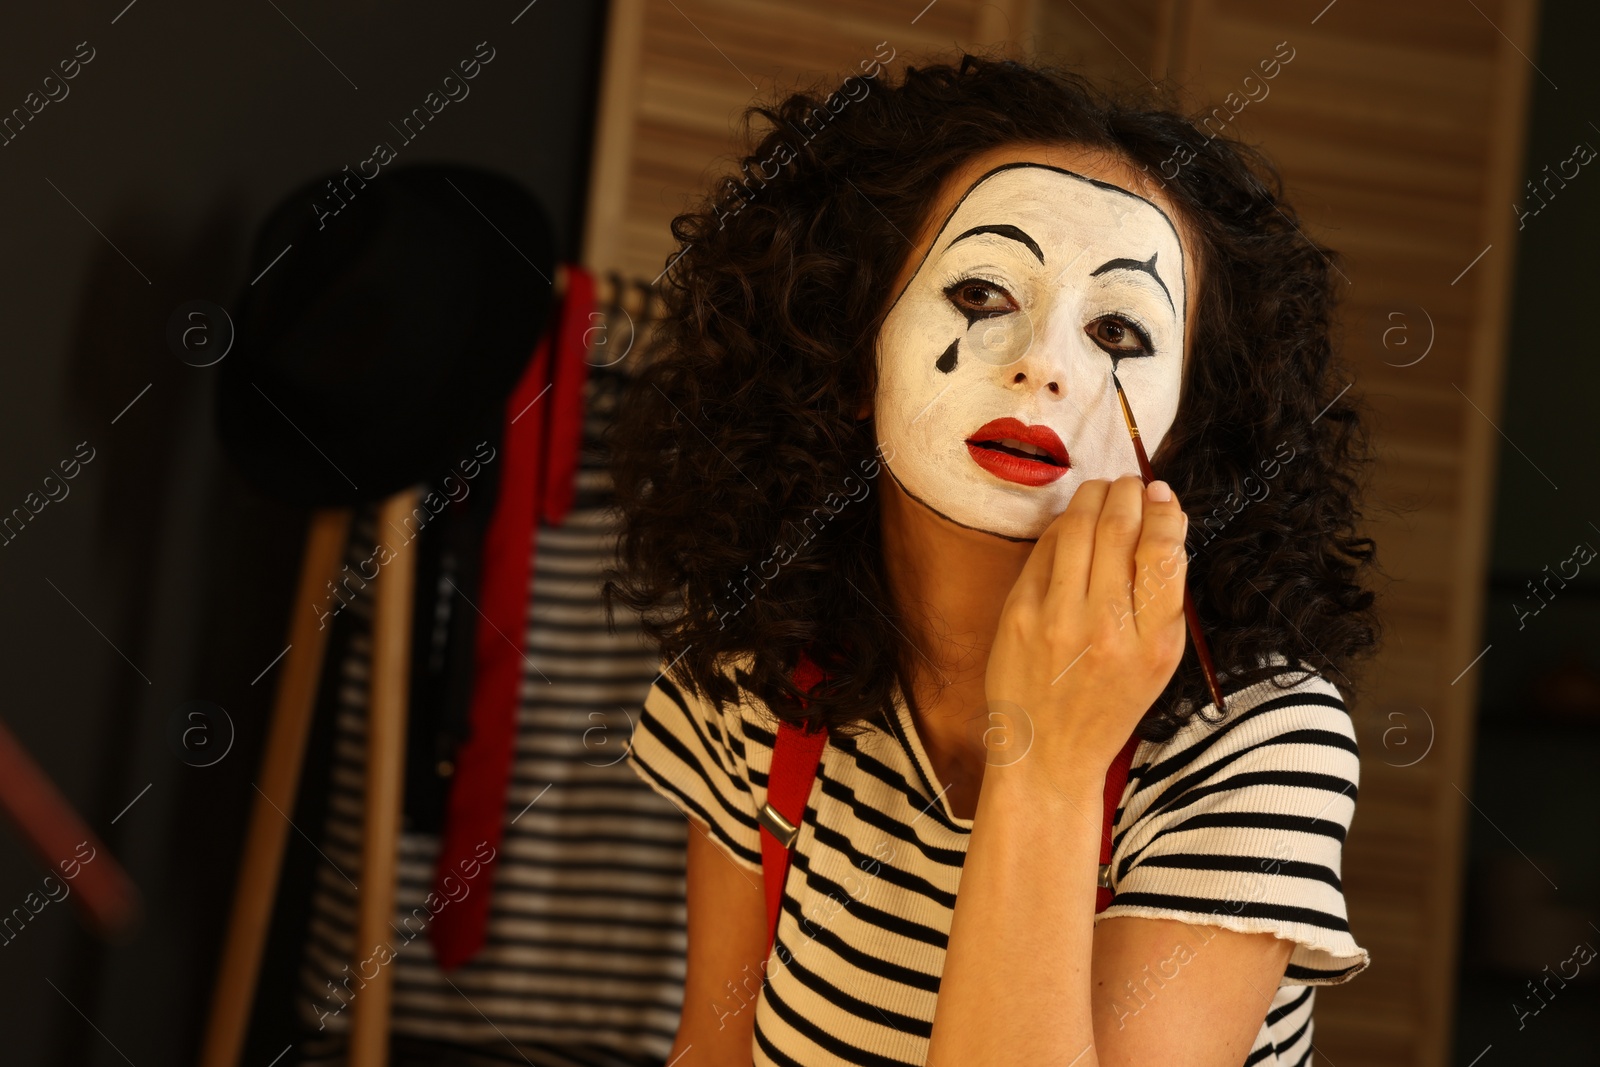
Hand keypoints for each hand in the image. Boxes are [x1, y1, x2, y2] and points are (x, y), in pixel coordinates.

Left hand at [985, 475, 1189, 778]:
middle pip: (1118, 528)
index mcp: (1152, 643)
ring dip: (1094, 496)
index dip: (1165, 511)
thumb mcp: (1159, 661)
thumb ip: (1165, 598)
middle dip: (1128, 492)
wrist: (1049, 751)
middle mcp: (1105, 627)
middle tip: (1132, 484)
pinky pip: (1044, 549)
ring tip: (1105, 491)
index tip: (1162, 495)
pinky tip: (1074, 522)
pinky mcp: (1018, 614)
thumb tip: (1163, 521)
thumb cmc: (1110, 702)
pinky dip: (1063, 525)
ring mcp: (1056, 619)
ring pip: (1077, 527)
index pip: (1164, 552)